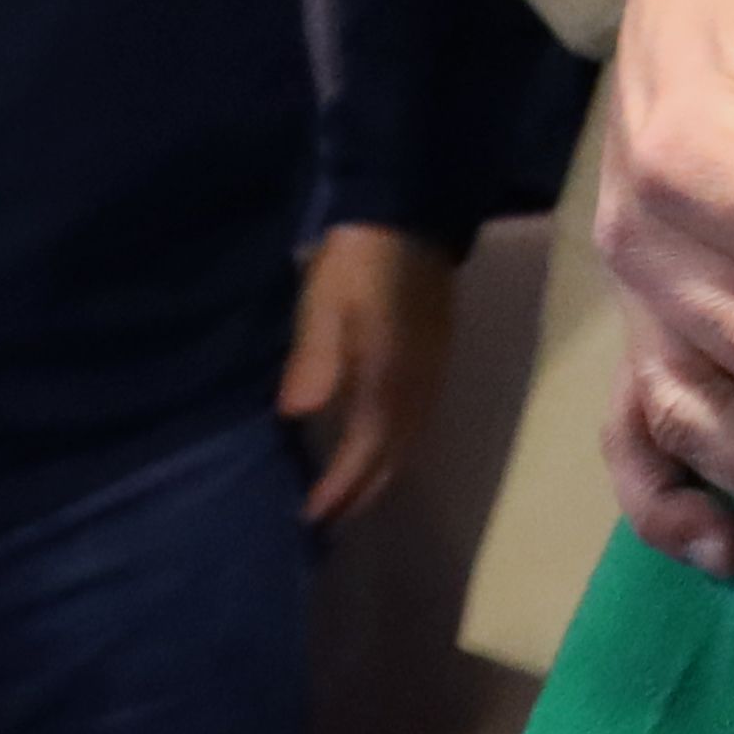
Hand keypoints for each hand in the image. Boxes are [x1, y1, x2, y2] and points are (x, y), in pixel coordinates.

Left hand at [278, 221, 455, 526]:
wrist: (412, 211)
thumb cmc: (358, 261)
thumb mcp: (322, 307)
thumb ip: (312, 363)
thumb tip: (297, 416)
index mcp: (390, 376)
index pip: (365, 450)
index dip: (339, 488)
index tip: (309, 517)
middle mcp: (418, 383)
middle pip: (395, 454)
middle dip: (363, 491)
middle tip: (328, 522)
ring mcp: (433, 370)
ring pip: (411, 439)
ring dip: (382, 472)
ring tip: (351, 495)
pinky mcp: (436, 356)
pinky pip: (419, 418)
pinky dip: (396, 445)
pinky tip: (378, 446)